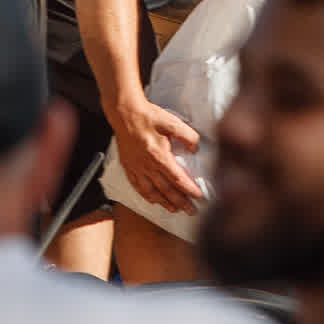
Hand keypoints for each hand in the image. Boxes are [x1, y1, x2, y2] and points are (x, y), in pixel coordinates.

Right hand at [110, 95, 203, 219]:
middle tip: (191, 211)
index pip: (177, 178)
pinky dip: (147, 196)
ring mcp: (136, 167)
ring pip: (151, 191)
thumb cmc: (148, 116)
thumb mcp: (172, 122)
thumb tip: (195, 148)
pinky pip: (137, 186)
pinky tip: (153, 200)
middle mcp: (147, 165)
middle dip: (180, 202)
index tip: (199, 196)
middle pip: (166, 189)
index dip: (189, 189)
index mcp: (158, 155)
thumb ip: (187, 136)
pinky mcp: (128, 166)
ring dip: (164, 203)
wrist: (124, 113)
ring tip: (175, 210)